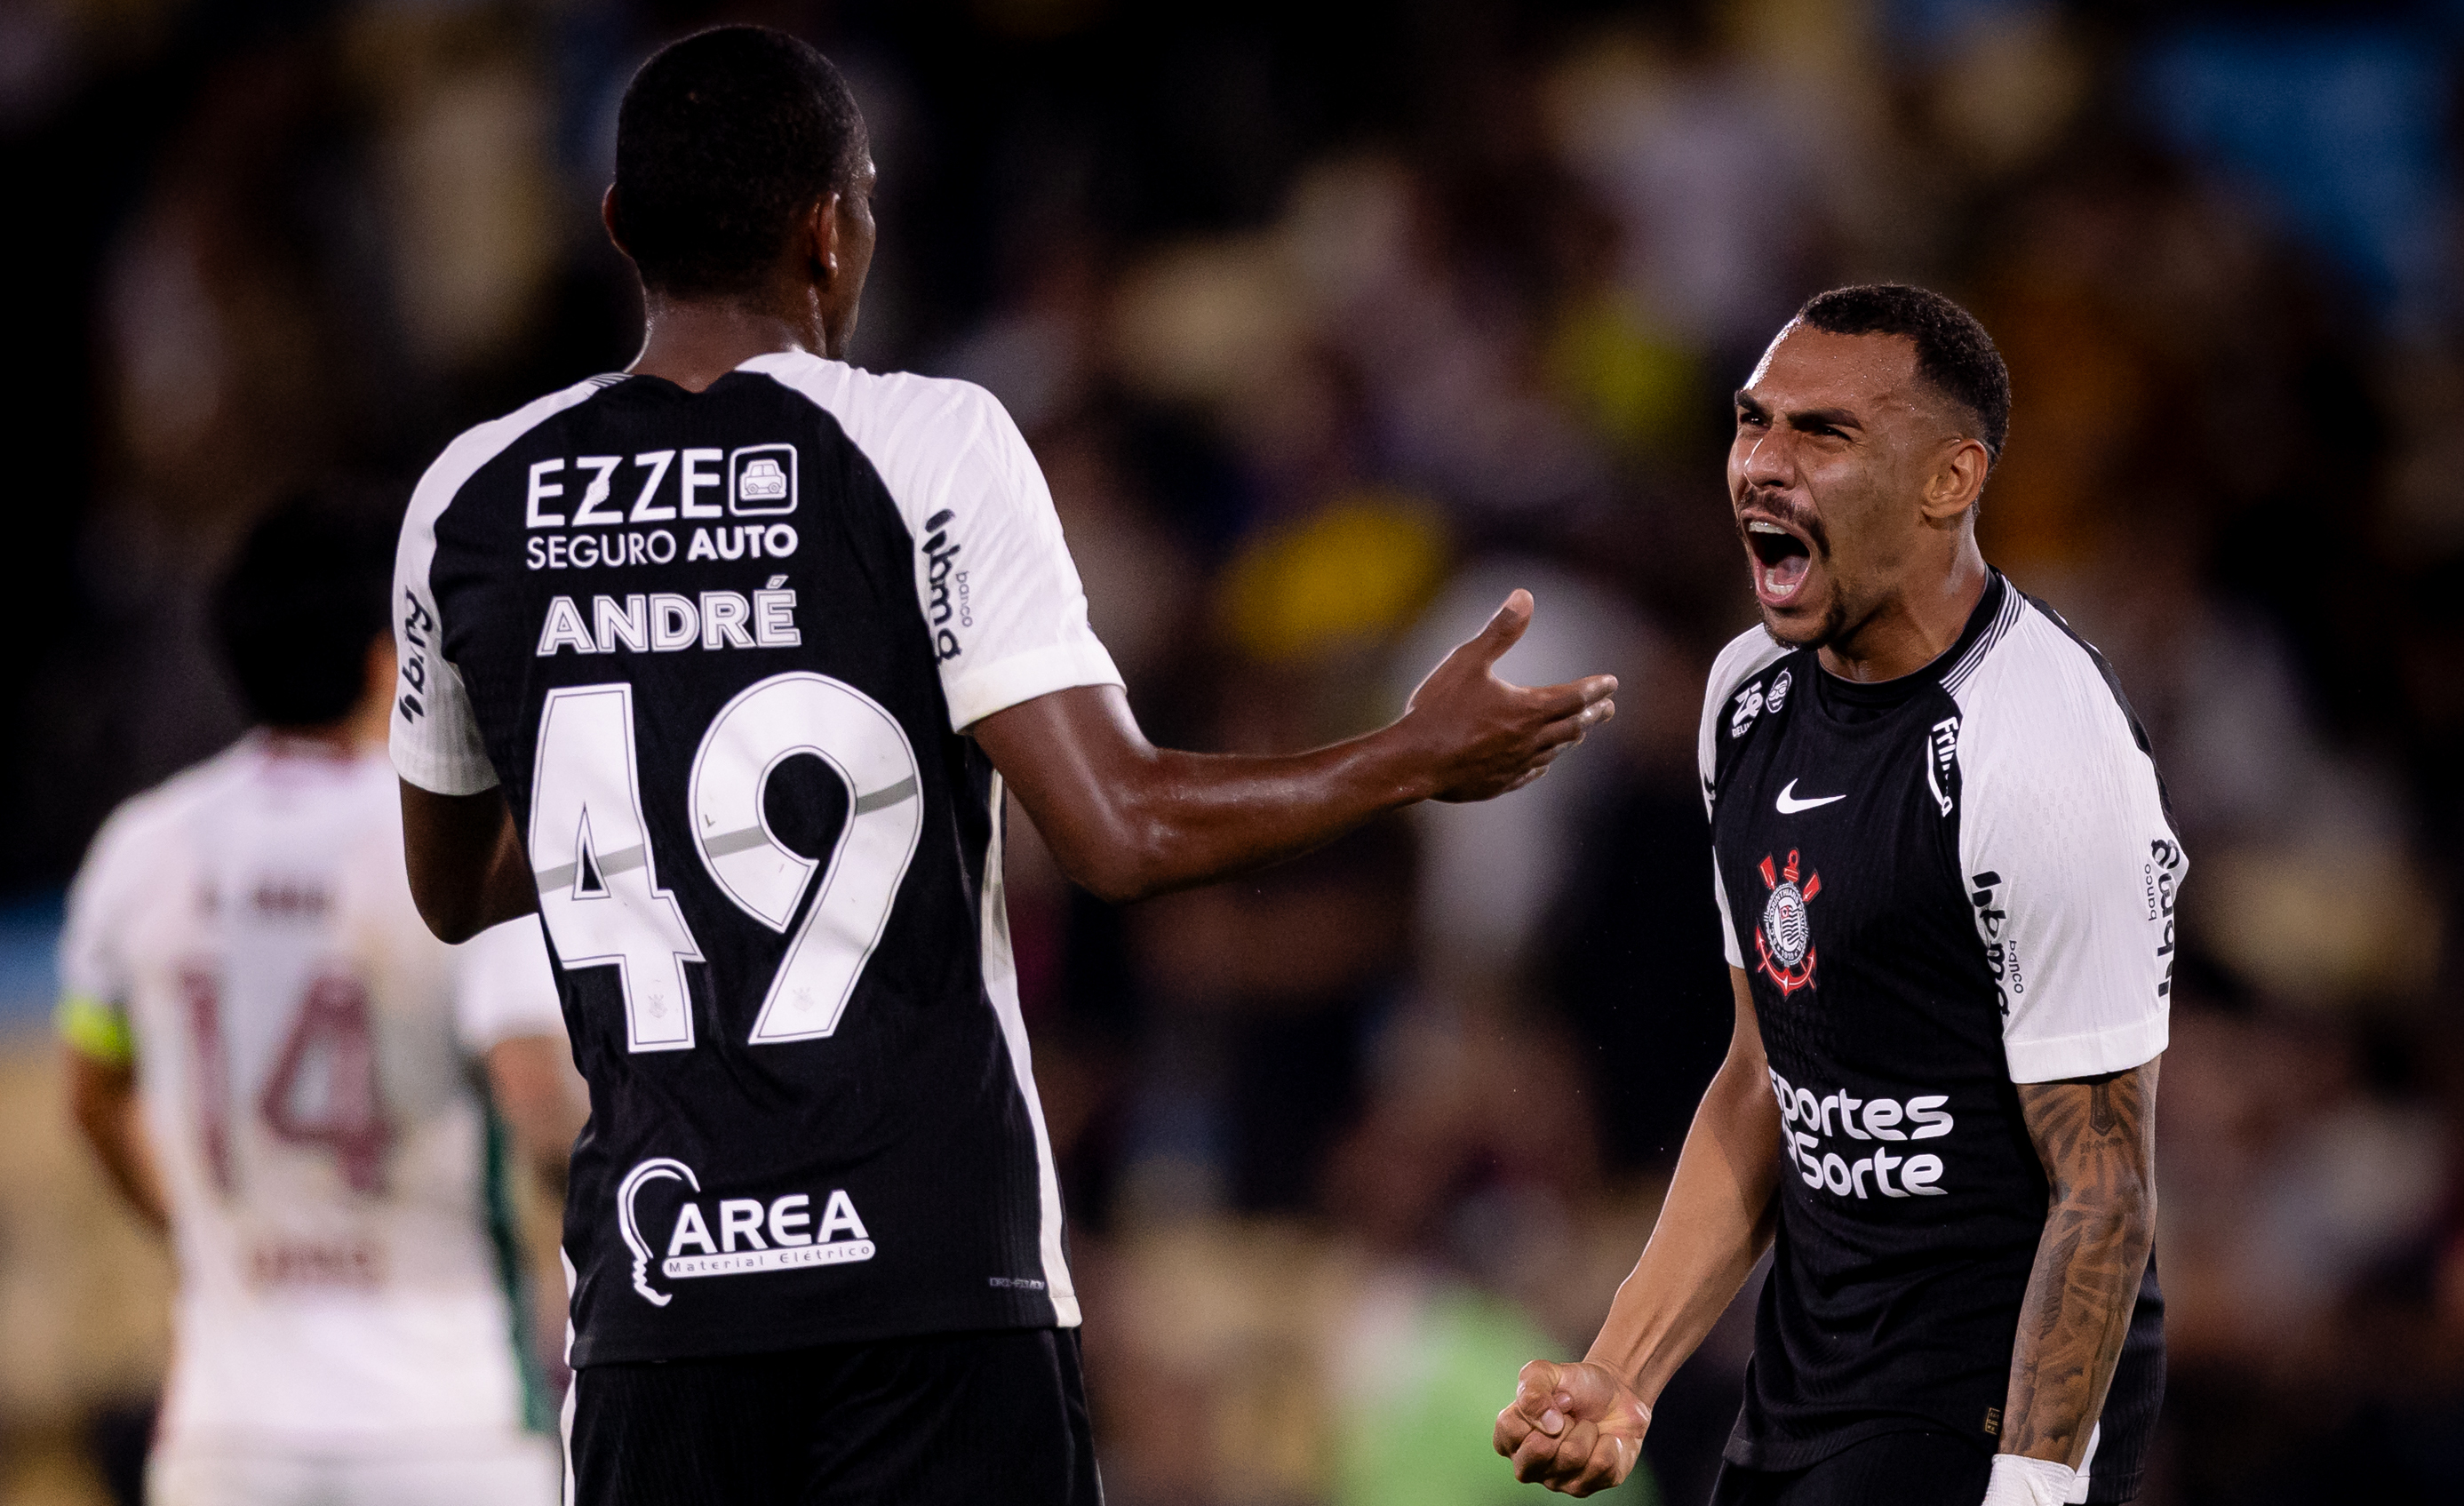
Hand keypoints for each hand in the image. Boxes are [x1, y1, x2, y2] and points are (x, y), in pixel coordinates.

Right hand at [1391, 591, 1616, 802]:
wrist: (1412, 762)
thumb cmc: (1438, 710)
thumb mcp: (1467, 660)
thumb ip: (1499, 630)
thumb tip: (1524, 596)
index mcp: (1527, 710)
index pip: (1574, 697)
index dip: (1595, 688)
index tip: (1611, 683)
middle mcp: (1528, 740)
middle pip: (1572, 726)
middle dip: (1593, 714)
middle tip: (1608, 708)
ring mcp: (1514, 766)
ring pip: (1554, 751)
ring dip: (1571, 738)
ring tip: (1580, 732)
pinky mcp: (1498, 784)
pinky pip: (1530, 773)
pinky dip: (1543, 763)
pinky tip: (1542, 764)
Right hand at [1493, 1358, 1651, 1495]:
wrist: (1617, 1397)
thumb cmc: (1575, 1386)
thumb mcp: (1546, 1372)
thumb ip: (1532, 1388)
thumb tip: (1548, 1424)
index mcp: (1510, 1439)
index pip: (1511, 1430)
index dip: (1539, 1407)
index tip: (1557, 1396)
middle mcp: (1529, 1466)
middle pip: (1541, 1450)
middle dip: (1563, 1422)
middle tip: (1571, 1415)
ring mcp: (1558, 1481)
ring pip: (1573, 1456)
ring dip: (1587, 1430)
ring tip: (1588, 1426)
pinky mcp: (1589, 1487)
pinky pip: (1602, 1464)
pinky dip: (1609, 1443)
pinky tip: (1605, 1441)